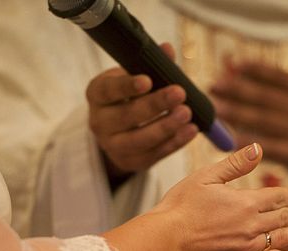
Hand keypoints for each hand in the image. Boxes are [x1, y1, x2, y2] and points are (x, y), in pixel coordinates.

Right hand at [86, 43, 197, 178]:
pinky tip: (190, 131)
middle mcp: (99, 122)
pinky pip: (154, 154)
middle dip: (155, 105)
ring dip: (166, 127)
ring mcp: (113, 145)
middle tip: (179, 94)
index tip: (148, 80)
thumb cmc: (130, 97)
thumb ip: (151, 66)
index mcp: (97, 95)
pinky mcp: (131, 162)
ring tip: (187, 114)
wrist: (118, 132)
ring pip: (140, 139)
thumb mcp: (135, 77)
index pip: (108, 90)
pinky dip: (174, 143)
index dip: (127, 86)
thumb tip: (167, 50)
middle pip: (126, 116)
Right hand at [151, 144, 287, 250]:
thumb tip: (258, 148)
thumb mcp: (205, 177)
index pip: (277, 197)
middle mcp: (251, 225)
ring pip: (284, 240)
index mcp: (244, 202)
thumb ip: (234, 164)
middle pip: (285, 219)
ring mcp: (247, 247)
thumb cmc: (178, 208)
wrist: (164, 242)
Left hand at [210, 38, 287, 178]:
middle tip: (214, 86)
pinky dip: (251, 142)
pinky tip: (232, 138)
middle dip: (237, 90)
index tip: (236, 65)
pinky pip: (270, 147)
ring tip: (216, 108)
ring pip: (263, 120)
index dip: (257, 71)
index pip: (282, 77)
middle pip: (265, 97)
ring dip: (237, 113)